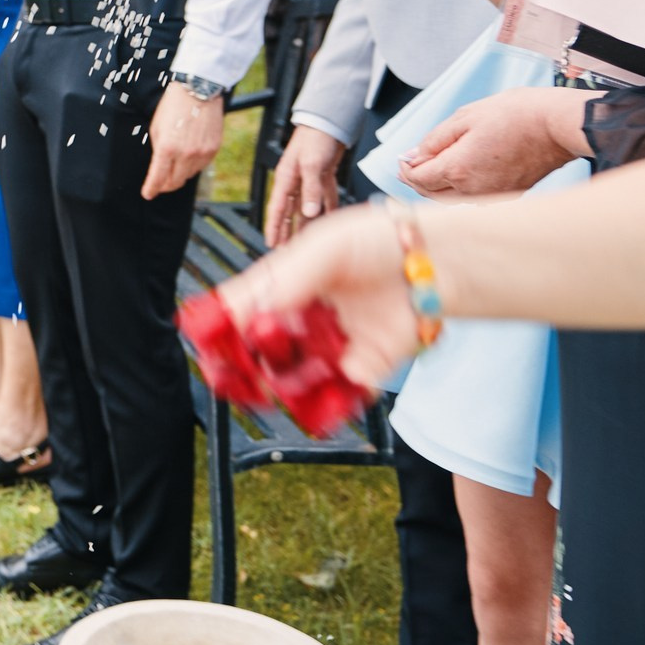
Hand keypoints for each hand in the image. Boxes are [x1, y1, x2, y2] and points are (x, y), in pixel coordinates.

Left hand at [144, 83, 225, 198]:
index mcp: (167, 148)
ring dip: (179, 174)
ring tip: (174, 165)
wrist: (198, 91)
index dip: (151, 189)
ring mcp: (202, 153)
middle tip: (160, 183)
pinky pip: (201, 166)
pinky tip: (187, 157)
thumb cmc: (173, 106)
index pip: (158, 178)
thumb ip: (158, 150)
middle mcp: (186, 154)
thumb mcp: (156, 127)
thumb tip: (160, 166)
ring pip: (189, 175)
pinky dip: (192, 166)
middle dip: (165, 185)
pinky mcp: (213, 150)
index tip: (148, 194)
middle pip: (175, 182)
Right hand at [220, 205, 419, 389]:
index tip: (208, 351)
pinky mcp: (363, 367)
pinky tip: (319, 404)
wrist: (437, 260)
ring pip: (293, 377)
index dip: (218, 334)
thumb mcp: (325, 247)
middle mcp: (301, 318)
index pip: (238, 312)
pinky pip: (338, 394)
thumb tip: (252, 316)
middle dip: (243, 371)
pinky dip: (326, 404)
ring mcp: (329, 344)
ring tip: (283, 385)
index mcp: (282, 286)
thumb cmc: (377, 240)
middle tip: (236, 383)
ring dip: (283, 387)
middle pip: (259, 352)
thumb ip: (288, 280)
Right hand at [265, 125, 347, 246]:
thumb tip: (308, 213)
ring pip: (307, 207)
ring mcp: (309, 179)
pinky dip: (327, 209)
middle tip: (286, 251)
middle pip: (290, 212)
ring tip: (308, 243)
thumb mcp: (311, 163)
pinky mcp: (323, 176)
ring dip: (307, 224)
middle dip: (288, 231)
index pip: (278, 209)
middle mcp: (296, 182)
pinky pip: (325, 197)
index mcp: (286, 179)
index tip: (272, 244)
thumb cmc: (315, 139)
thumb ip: (310, 189)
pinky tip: (329, 219)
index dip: (274, 228)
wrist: (328, 122)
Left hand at [397, 86, 589, 199]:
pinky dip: (460, 190)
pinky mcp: (509, 196)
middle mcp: (474, 190)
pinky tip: (459, 175)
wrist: (556, 126)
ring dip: (437, 187)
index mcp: (458, 169)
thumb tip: (411, 157)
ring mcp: (493, 196)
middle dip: (417, 181)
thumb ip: (433, 141)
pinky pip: (475, 199)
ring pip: (453, 200)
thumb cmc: (514, 115)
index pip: (418, 179)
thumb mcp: (464, 117)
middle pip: (432, 194)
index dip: (405, 170)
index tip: (402, 160)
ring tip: (431, 168)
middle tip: (409, 166)